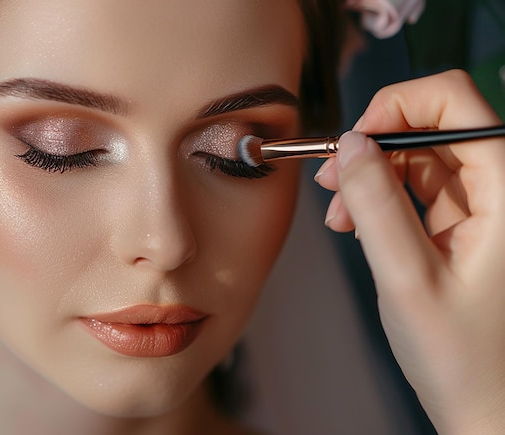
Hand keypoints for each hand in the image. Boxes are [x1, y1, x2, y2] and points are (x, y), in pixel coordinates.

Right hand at [315, 70, 504, 433]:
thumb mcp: (408, 278)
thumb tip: (349, 145)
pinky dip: (382, 199)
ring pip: (419, 156)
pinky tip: (359, 224)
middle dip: (374, 146)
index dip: (396, 106)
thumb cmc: (465, 358)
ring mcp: (484, 205)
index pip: (454, 101)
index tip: (353, 141)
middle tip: (331, 182)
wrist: (490, 409)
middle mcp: (502, 187)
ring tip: (341, 215)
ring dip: (372, 176)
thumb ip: (377, 204)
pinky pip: (417, 188)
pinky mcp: (465, 223)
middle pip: (431, 125)